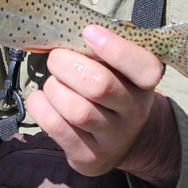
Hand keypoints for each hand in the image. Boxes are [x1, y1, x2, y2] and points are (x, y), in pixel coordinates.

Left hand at [25, 25, 178, 182]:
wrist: (122, 140)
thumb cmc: (114, 89)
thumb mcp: (120, 68)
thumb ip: (102, 50)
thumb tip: (66, 32)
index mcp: (145, 83)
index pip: (143, 68)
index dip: (115, 48)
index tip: (89, 32)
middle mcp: (135, 112)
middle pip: (100, 86)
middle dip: (68, 65)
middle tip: (56, 58)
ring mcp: (113, 138)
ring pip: (77, 110)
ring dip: (55, 88)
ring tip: (53, 82)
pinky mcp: (90, 156)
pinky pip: (57, 127)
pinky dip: (41, 106)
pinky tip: (43, 98)